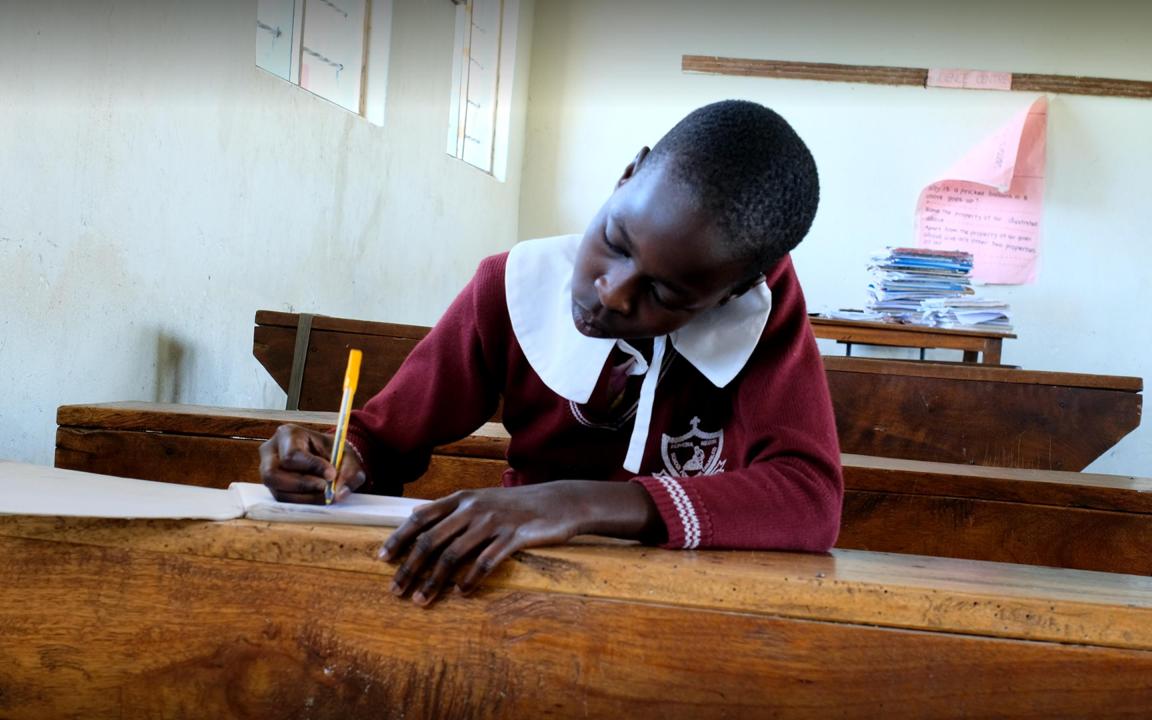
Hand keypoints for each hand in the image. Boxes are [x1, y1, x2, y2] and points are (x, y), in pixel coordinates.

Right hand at [258, 424, 365, 503]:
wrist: (330, 459)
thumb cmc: (336, 454)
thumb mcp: (348, 458)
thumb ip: (349, 473)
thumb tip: (339, 494)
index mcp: (288, 434)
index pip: (292, 454)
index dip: (312, 467)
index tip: (331, 474)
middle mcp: (270, 451)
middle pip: (273, 474)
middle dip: (303, 485)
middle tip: (326, 489)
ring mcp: (266, 471)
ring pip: (277, 491)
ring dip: (304, 497)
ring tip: (325, 494)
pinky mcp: (272, 487)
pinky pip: (281, 500)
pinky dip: (302, 503)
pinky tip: (317, 498)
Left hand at [378, 480, 662, 605]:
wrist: (559, 502)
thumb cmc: (515, 505)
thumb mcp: (480, 499)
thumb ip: (449, 509)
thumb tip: (416, 515)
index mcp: (462, 499)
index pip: (421, 517)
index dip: (399, 538)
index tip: (383, 559)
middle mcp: (473, 508)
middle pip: (431, 540)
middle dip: (409, 567)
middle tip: (396, 591)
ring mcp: (493, 522)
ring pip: (454, 554)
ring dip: (434, 581)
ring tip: (422, 600)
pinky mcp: (513, 536)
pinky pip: (486, 561)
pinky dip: (470, 579)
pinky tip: (461, 594)